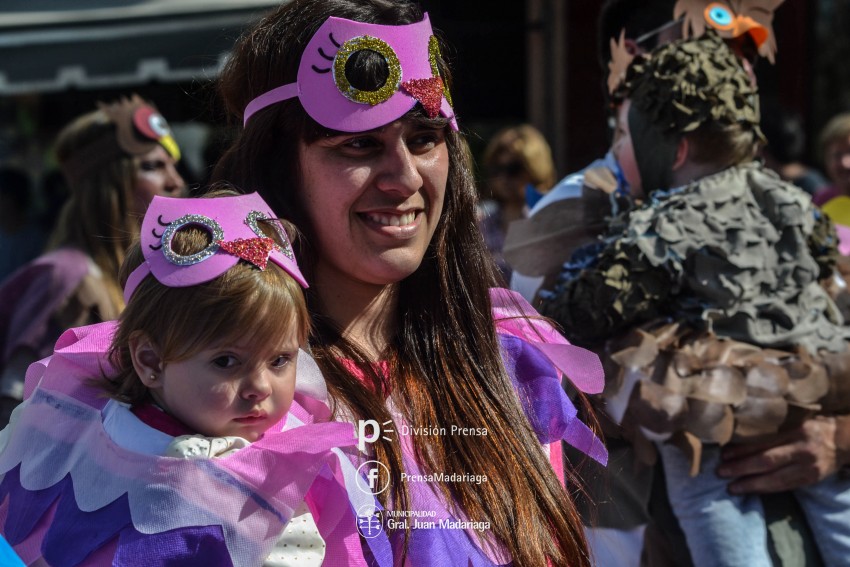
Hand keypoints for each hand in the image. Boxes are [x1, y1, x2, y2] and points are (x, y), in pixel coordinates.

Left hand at [716, 415, 849, 493]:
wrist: (845, 441)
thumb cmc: (815, 425)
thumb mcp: (796, 419)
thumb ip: (774, 426)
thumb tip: (740, 431)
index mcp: (796, 432)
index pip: (765, 442)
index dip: (743, 450)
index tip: (724, 454)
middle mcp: (802, 451)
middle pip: (767, 462)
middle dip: (742, 468)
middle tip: (721, 472)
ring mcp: (808, 468)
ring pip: (775, 479)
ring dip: (751, 484)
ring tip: (732, 487)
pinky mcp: (811, 480)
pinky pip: (785, 487)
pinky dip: (766, 489)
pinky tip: (752, 490)